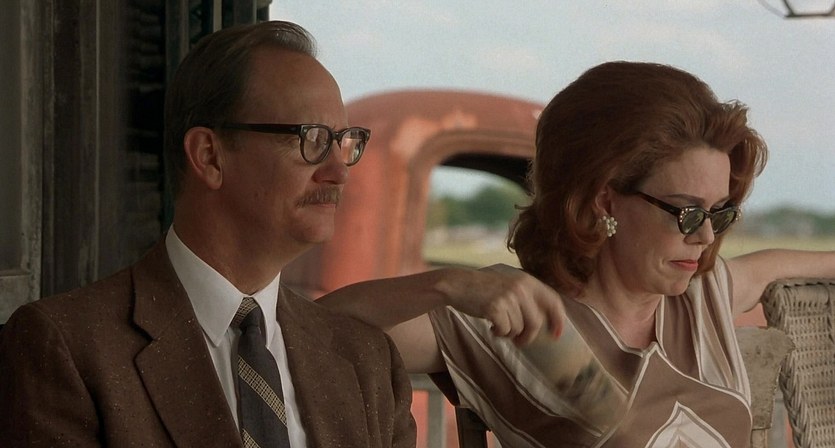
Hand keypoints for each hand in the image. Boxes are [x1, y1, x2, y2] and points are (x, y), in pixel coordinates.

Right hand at [436, 264, 564, 344]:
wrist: (458, 284)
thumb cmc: (484, 289)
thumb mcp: (510, 286)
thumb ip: (527, 298)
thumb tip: (544, 323)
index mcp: (528, 281)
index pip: (553, 301)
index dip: (558, 320)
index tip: (557, 334)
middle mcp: (521, 288)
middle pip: (536, 323)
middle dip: (527, 336)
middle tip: (519, 341)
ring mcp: (508, 297)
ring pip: (519, 329)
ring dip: (508, 332)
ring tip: (498, 324)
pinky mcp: (495, 308)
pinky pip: (505, 331)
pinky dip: (498, 333)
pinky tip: (490, 325)